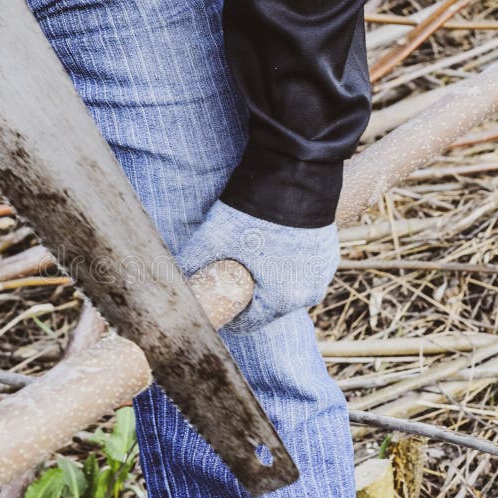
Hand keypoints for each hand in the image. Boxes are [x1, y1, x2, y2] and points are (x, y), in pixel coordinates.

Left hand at [178, 201, 338, 332]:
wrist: (294, 173)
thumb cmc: (253, 213)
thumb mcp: (213, 240)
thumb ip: (189, 264)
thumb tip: (168, 280)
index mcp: (284, 300)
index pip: (248, 323)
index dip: (226, 312)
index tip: (214, 298)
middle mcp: (309, 293)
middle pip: (267, 305)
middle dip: (246, 292)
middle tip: (227, 271)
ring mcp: (323, 273)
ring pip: (285, 287)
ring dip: (266, 278)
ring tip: (248, 255)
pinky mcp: (328, 254)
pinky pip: (300, 269)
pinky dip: (285, 262)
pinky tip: (269, 245)